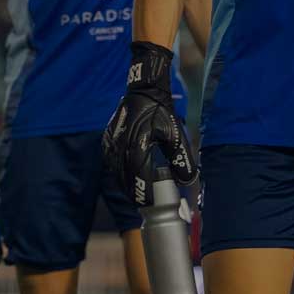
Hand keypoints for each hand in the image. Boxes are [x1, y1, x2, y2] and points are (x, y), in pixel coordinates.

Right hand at [102, 42, 197, 206]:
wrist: (143, 90)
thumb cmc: (161, 111)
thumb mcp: (176, 133)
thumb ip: (181, 158)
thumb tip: (187, 180)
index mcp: (137, 145)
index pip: (138, 176)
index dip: (144, 192)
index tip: (149, 203)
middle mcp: (119, 146)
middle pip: (125, 178)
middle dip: (135, 192)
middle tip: (144, 202)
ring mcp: (110, 143)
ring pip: (116, 172)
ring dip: (126, 184)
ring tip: (138, 193)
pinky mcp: (107, 140)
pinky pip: (111, 163)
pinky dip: (119, 173)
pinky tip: (129, 177)